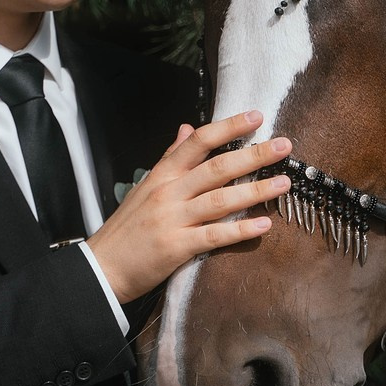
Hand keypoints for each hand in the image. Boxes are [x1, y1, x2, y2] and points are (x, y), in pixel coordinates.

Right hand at [85, 111, 290, 302]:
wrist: (101, 268)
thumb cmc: (127, 227)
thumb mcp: (144, 185)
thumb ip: (170, 157)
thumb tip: (187, 127)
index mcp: (162, 175)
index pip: (198, 142)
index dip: (228, 127)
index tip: (256, 116)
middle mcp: (168, 192)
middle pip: (217, 168)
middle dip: (253, 155)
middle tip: (284, 146)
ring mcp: (172, 219)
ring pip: (220, 200)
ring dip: (255, 191)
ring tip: (284, 183)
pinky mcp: (176, 247)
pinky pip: (214, 236)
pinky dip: (240, 230)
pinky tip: (264, 225)